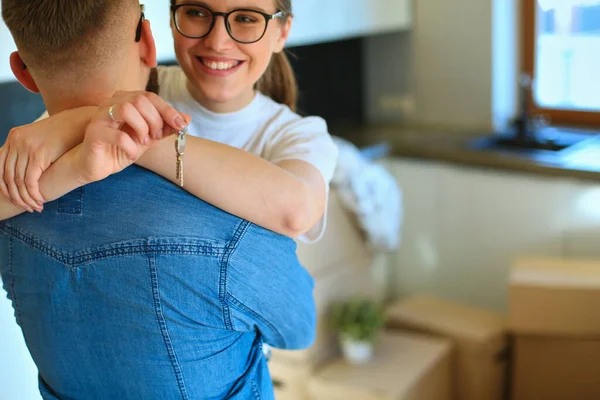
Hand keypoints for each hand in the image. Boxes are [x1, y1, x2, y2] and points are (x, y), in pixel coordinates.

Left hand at [0, 107, 95, 212]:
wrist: (81, 123)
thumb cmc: (67, 133)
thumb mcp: (42, 139)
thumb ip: (31, 150)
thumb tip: (28, 170)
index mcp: (14, 136)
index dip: (4, 187)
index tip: (15, 199)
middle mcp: (16, 141)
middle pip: (7, 176)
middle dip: (16, 196)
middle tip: (27, 207)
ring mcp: (26, 146)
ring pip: (18, 181)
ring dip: (26, 198)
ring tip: (36, 207)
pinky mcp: (38, 153)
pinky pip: (30, 180)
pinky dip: (34, 193)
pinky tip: (40, 200)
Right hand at [75, 91, 189, 184]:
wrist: (96, 165)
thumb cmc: (121, 148)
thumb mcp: (148, 138)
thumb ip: (165, 128)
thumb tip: (187, 118)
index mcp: (125, 100)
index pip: (150, 96)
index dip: (168, 110)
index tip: (181, 125)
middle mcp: (111, 103)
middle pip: (140, 99)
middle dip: (155, 120)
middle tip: (155, 137)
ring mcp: (100, 117)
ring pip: (126, 109)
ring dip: (142, 128)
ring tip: (143, 142)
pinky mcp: (94, 133)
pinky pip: (117, 135)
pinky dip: (131, 146)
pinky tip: (132, 154)